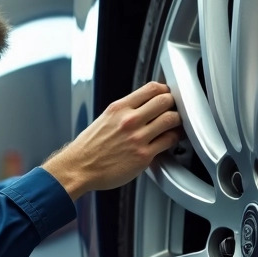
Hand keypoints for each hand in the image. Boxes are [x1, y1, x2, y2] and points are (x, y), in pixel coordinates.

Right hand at [42, 81, 181, 199]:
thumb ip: (125, 111)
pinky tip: (171, 140)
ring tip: (176, 125)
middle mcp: (129, 120)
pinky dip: (174, 139)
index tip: (167, 94)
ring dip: (177, 121)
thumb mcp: (105, 119)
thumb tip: (144, 106)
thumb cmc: (90, 147)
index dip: (165, 89)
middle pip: (165, 100)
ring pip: (171, 119)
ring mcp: (137, 138)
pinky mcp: (143, 156)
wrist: (79, 168)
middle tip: (174, 110)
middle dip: (174, 104)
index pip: (151, 88)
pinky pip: (168, 141)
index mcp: (119, 108)